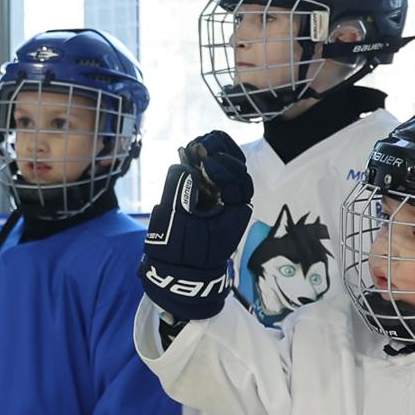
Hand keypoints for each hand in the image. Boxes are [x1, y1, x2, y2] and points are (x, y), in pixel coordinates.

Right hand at [139, 132, 253, 321]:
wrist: (181, 274)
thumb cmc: (181, 253)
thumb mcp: (177, 225)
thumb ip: (179, 193)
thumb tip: (184, 166)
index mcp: (234, 213)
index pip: (236, 181)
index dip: (222, 167)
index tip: (204, 160)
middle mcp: (234, 205)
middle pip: (237, 170)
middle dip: (221, 153)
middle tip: (201, 143)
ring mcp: (223, 201)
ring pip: (229, 170)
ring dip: (217, 153)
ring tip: (200, 140)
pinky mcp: (210, 200)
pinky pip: (216, 176)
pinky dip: (209, 162)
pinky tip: (197, 147)